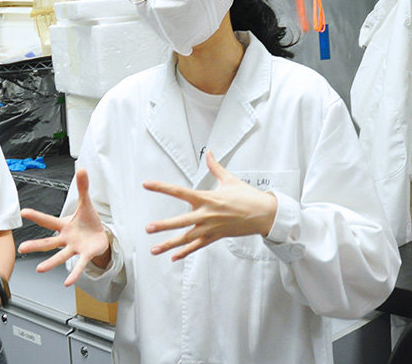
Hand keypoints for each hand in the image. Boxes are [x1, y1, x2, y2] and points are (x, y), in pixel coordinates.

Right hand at [18, 168, 110, 286]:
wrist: (100, 236)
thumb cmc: (89, 222)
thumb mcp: (86, 204)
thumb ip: (83, 188)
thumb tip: (81, 168)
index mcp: (64, 225)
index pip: (49, 220)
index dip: (37, 216)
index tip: (23, 211)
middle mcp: (66, 239)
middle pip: (49, 242)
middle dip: (35, 245)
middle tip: (21, 248)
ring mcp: (75, 248)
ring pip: (60, 256)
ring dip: (51, 263)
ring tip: (40, 270)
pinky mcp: (85, 255)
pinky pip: (79, 265)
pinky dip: (74, 273)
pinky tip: (68, 283)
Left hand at [143, 150, 277, 260]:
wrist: (264, 214)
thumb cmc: (247, 196)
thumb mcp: (230, 179)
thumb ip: (215, 167)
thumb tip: (209, 153)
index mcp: (207, 198)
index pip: (179, 191)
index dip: (161, 187)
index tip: (147, 185)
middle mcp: (206, 214)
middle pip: (181, 221)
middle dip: (163, 225)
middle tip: (148, 228)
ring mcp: (210, 228)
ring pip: (186, 238)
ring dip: (169, 244)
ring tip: (153, 249)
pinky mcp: (215, 237)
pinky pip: (197, 246)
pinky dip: (185, 252)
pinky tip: (173, 258)